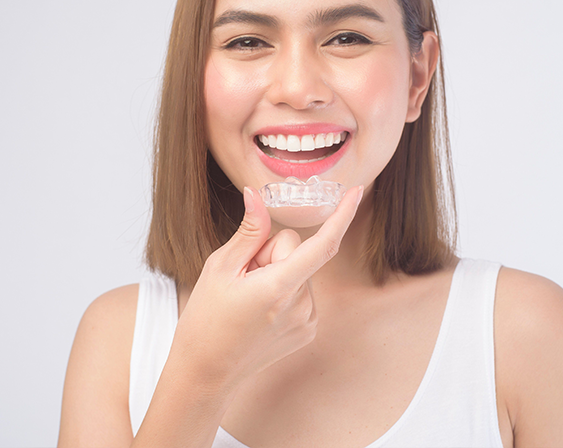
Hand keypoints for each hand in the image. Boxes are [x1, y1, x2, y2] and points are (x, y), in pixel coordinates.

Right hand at [170, 184, 365, 387]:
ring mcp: (307, 321)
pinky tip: (259, 311)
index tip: (356, 192)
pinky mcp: (307, 330)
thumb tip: (257, 196)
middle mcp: (301, 305)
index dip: (342, 215)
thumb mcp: (220, 268)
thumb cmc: (206, 319)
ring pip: (299, 272)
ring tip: (248, 299)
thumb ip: (249, 232)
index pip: (322, 245)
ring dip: (277, 275)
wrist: (206, 371)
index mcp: (279, 287)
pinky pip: (301, 292)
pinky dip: (283, 292)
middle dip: (271, 254)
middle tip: (242, 277)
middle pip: (297, 252)